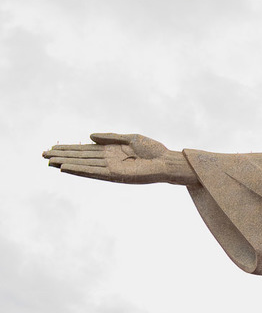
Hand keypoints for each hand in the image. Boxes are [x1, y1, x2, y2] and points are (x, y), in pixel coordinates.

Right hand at [43, 133, 195, 183]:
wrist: (167, 162)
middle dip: (62, 155)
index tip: (53, 148)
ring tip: (49, 162)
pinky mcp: (115, 176)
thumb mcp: (130, 138)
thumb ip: (110, 137)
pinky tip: (66, 168)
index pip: (85, 150)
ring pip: (83, 165)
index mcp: (110, 151)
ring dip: (66, 163)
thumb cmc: (153, 150)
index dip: (69, 149)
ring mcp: (110, 169)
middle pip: (80, 157)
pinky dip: (79, 170)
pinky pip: (93, 172)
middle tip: (42, 155)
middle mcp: (107, 160)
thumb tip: (90, 137)